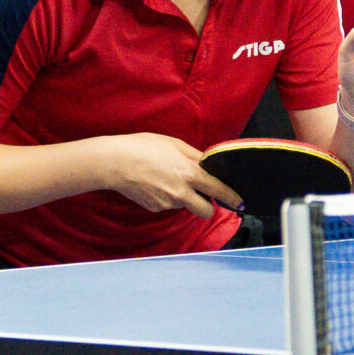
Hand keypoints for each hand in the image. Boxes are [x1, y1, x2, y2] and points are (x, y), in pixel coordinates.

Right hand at [93, 133, 238, 217]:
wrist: (114, 162)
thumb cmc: (143, 147)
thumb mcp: (174, 144)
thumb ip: (195, 156)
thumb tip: (208, 164)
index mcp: (189, 173)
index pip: (218, 190)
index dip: (231, 197)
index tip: (239, 202)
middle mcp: (181, 193)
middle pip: (206, 211)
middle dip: (208, 205)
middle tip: (202, 194)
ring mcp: (167, 203)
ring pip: (185, 206)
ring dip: (183, 197)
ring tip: (166, 179)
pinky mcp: (155, 208)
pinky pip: (168, 205)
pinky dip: (166, 197)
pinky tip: (155, 184)